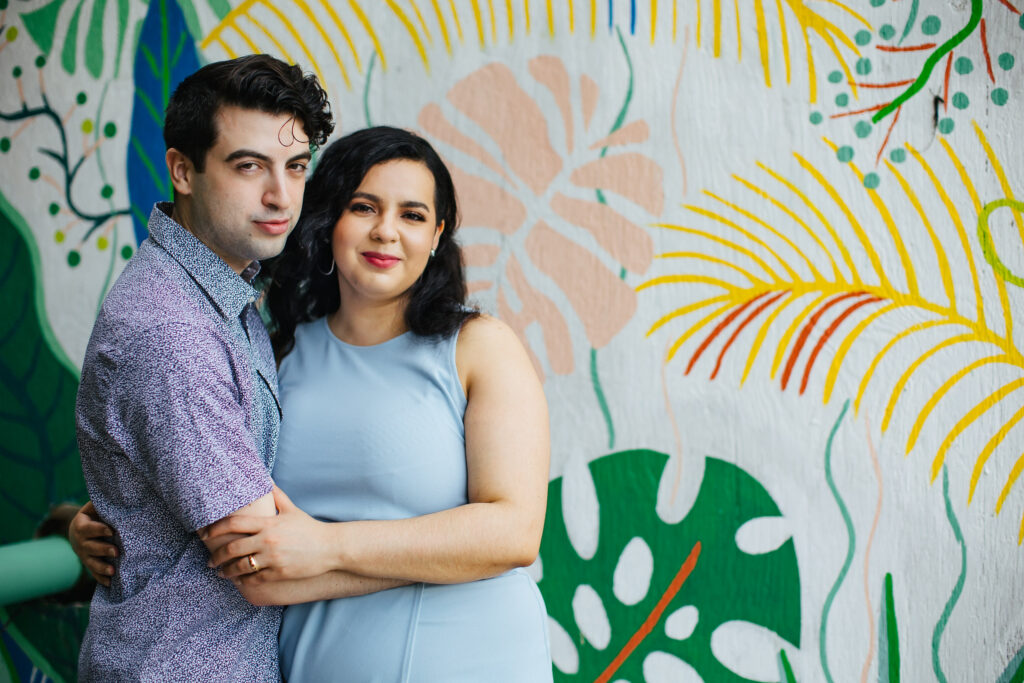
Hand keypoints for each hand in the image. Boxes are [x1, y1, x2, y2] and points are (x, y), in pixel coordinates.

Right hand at [68, 501, 116, 585]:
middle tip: (116, 552)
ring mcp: (83, 555)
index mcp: (81, 526)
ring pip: (91, 562)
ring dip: (102, 568)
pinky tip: (110, 583)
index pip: (89, 528)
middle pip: (91, 547)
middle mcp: (80, 542)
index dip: (99, 530)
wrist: (79, 529)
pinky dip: (101, 578)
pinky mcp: (88, 563)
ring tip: (113, 571)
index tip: (112, 531)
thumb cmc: (94, 515)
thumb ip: (102, 504)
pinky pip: (93, 573)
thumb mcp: (94, 508)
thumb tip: (119, 498)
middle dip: (103, 550)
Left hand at [204, 486, 337, 583]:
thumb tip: (265, 477)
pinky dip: (242, 581)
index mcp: (268, 523)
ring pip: (240, 567)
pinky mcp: (278, 573)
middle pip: (232, 548)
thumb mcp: (291, 509)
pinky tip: (238, 581)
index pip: (234, 524)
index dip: (215, 529)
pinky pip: (253, 579)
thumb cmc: (309, 528)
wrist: (330, 547)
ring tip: (220, 572)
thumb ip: (276, 495)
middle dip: (216, 556)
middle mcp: (268, 541)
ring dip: (226, 571)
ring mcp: (273, 558)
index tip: (204, 535)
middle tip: (210, 560)